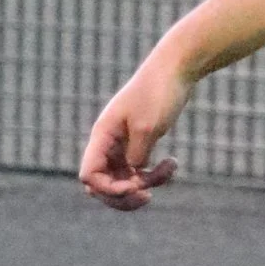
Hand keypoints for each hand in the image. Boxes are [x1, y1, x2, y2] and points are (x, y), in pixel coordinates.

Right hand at [80, 47, 191, 208]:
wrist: (175, 68)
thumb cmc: (159, 93)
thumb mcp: (148, 127)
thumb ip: (136, 155)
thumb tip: (133, 175)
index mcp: (103, 135)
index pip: (89, 175)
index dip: (107, 189)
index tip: (134, 187)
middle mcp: (108, 142)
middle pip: (102, 185)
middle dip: (124, 197)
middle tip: (148, 196)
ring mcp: (122, 144)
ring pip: (124, 181)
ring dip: (146, 184)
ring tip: (170, 169)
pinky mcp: (138, 144)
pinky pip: (139, 171)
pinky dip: (155, 174)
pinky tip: (173, 163)